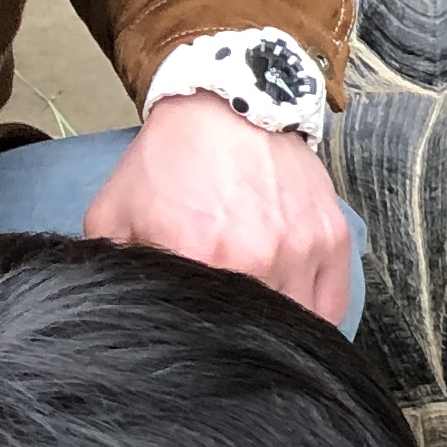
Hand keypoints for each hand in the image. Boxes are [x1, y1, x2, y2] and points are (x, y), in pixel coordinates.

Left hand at [83, 92, 354, 323]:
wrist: (227, 106)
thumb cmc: (171, 159)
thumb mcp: (113, 212)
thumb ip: (113, 267)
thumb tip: (115, 310)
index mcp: (200, 256)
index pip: (203, 328)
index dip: (196, 340)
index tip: (192, 337)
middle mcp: (259, 259)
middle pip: (256, 331)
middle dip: (238, 336)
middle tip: (224, 336)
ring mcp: (302, 251)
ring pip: (299, 325)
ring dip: (279, 332)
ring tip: (259, 328)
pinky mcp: (333, 240)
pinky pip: (333, 306)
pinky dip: (315, 319)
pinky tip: (294, 318)